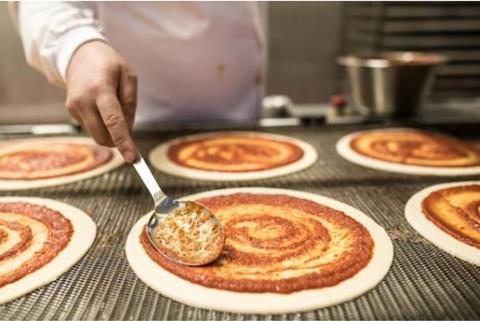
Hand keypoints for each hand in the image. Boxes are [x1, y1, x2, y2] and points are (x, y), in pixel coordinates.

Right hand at [65, 40, 137, 162]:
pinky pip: (90, 128)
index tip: (133, 159)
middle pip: (103, 135)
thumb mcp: (129, 76)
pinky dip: (101, 125)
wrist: (79, 53)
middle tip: (129, 132)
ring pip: (96, 135)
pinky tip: (102, 107)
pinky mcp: (70, 110)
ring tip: (113, 108)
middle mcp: (83, 100)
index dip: (124, 142)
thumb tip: (128, 130)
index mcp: (101, 89)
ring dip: (109, 132)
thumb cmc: (109, 64)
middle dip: (118, 141)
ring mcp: (74, 106)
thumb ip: (130, 104)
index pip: (114, 122)